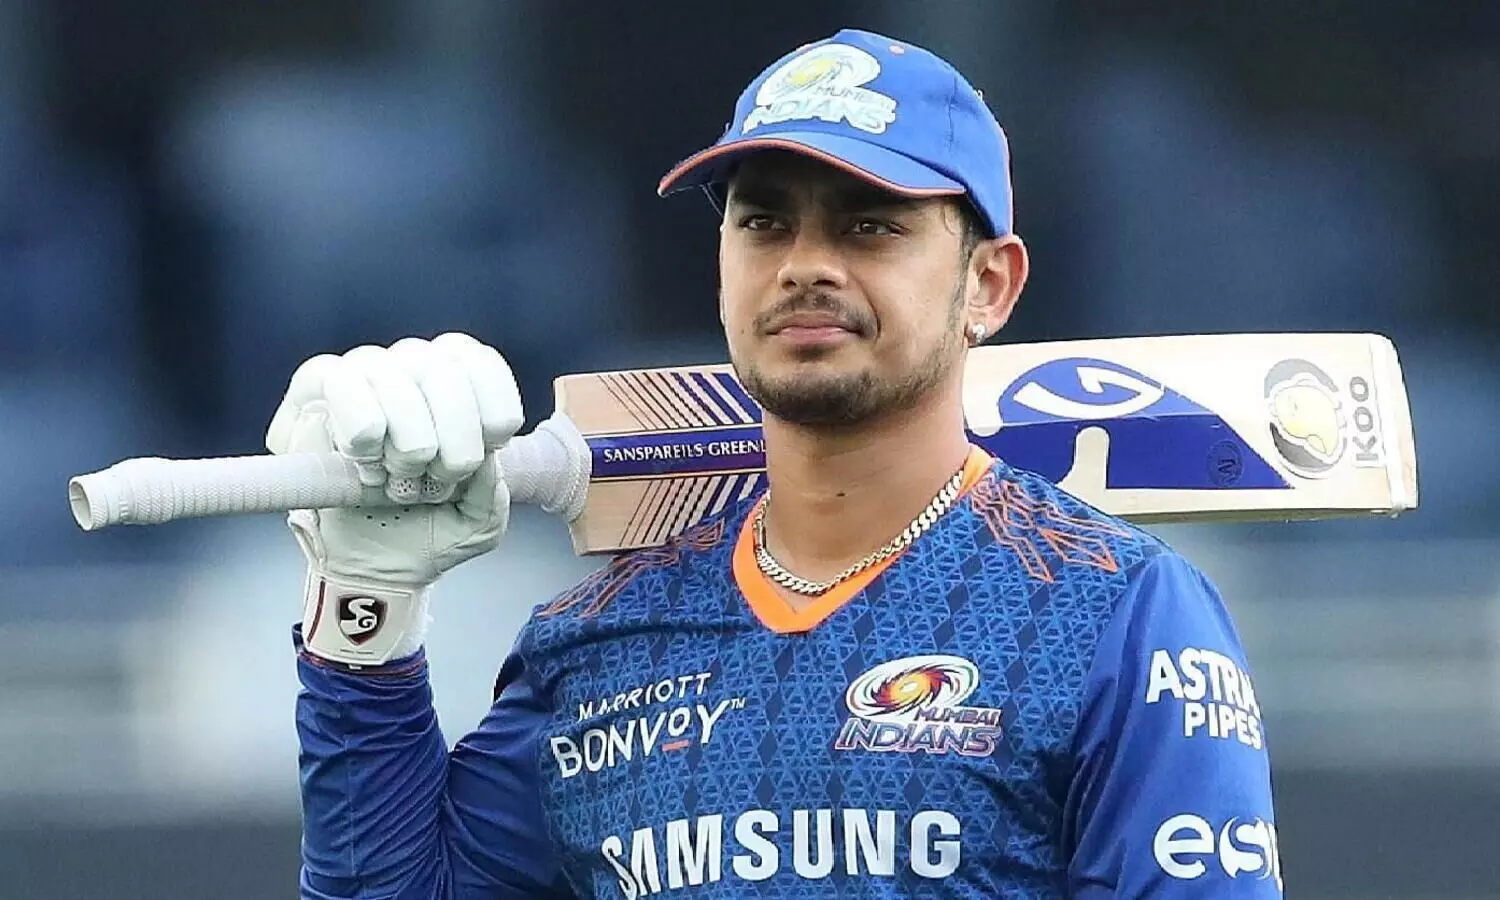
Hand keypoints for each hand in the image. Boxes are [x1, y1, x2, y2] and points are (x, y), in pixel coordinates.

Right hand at [265, 332, 523, 665]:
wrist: (371, 564)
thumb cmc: (429, 525)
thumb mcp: (479, 521)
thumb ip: (492, 490)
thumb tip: (484, 461)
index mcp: (458, 383)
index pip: (479, 364)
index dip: (490, 413)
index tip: (489, 453)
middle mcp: (411, 364)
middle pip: (442, 373)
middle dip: (453, 444)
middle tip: (440, 483)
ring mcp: (363, 372)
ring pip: (393, 378)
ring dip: (405, 445)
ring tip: (399, 483)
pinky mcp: (315, 388)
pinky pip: (340, 386)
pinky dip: (363, 438)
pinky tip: (367, 467)